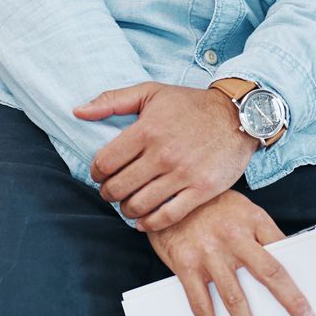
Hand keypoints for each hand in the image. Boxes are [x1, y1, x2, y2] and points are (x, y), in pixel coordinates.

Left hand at [75, 81, 256, 229]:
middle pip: (118, 188)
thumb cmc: (191, 105)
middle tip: (113, 191)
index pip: (105, 163)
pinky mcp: (202, 190)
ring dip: (126, 209)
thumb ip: (112, 100)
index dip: (96, 172)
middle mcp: (163, 154)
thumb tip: (77, 112)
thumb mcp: (151, 92)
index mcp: (146, 130)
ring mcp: (183, 174)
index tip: (101, 173)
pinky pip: (167, 216)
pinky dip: (149, 224)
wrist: (238, 116)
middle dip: (108, 193)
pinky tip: (144, 220)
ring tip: (128, 203)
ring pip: (138, 205)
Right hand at [146, 191, 315, 315]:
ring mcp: (210, 252)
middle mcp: (234, 236)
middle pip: (269, 273)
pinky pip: (200, 302)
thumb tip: (284, 260)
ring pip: (234, 296)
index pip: (284, 249)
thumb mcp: (242, 209)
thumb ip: (261, 233)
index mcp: (253, 219)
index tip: (310, 291)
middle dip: (289, 300)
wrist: (167, 193)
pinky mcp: (186, 265)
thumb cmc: (211, 205)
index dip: (299, 270)